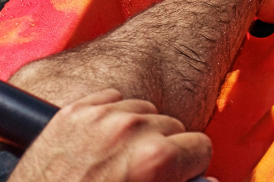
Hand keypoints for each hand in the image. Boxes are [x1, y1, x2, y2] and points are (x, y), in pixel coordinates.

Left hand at [9, 89, 214, 181]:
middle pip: (171, 125)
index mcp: (154, 158)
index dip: (190, 166)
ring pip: (141, 109)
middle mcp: (130, 130)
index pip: (200, 146)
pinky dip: (109, 117)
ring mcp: (99, 117)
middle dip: (163, 148)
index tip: (179, 175)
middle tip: (143, 173)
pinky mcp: (73, 111)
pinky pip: (108, 99)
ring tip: (119, 158)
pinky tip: (100, 142)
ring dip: (136, 131)